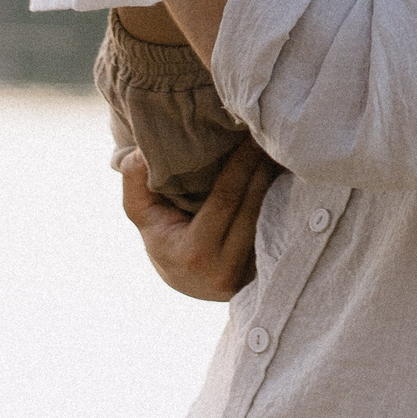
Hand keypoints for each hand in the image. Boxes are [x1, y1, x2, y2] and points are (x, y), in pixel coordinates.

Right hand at [120, 140, 275, 300]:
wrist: (184, 280)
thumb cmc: (161, 236)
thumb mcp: (140, 211)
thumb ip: (135, 180)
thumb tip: (140, 152)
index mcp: (194, 252)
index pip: (226, 198)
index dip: (241, 165)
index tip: (250, 137)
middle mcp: (224, 270)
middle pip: (253, 207)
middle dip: (263, 169)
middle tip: (271, 138)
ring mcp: (247, 277)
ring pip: (268, 220)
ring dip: (276, 184)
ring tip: (279, 154)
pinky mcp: (261, 276)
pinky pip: (273, 232)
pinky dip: (281, 204)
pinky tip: (282, 178)